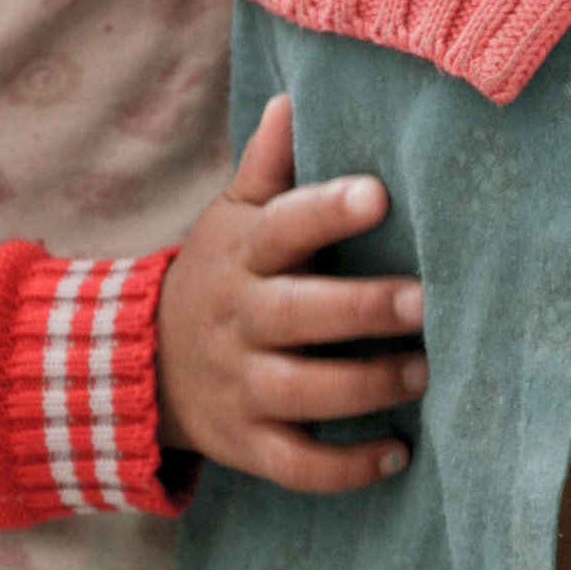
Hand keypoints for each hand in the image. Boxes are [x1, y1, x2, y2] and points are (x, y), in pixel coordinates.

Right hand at [158, 96, 425, 490]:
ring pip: (301, 392)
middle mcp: (238, 321)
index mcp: (242, 256)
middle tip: (428, 302)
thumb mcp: (230, 219)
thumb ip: (266, 168)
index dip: (326, 210)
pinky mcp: (248, 444)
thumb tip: (291, 100)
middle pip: (295, 314)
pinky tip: (397, 455)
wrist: (142, 365)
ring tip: (425, 374)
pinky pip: (296, 465)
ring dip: (366, 386)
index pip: (281, 226)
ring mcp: (241, 386)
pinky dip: (346, 468)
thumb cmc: (219, 277)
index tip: (377, 194)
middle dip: (362, 308)